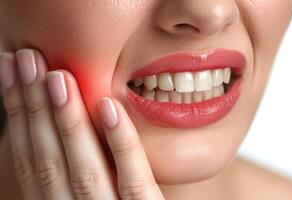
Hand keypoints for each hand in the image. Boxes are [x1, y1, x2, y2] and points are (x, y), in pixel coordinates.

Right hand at [0, 49, 164, 199]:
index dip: (18, 117)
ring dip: (68, 122)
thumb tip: (49, 129)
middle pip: (48, 163)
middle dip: (34, 109)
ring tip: (57, 77)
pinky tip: (108, 106)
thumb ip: (68, 177)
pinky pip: (134, 183)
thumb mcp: (87, 199)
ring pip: (83, 171)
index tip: (12, 74)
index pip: (31, 163)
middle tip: (27, 61)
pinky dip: (119, 144)